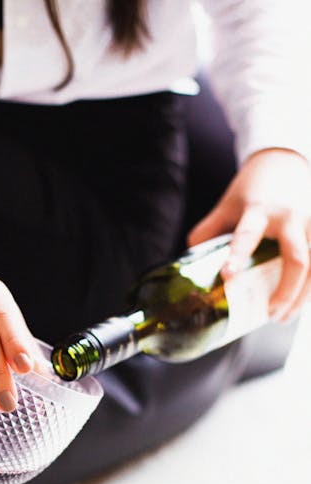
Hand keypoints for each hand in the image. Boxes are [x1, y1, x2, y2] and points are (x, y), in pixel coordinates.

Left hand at [188, 148, 310, 320]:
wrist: (285, 161)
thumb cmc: (252, 189)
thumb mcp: (227, 205)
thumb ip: (208, 232)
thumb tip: (190, 265)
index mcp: (260, 210)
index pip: (248, 235)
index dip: (238, 256)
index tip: (228, 276)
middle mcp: (290, 217)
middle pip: (297, 260)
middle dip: (285, 292)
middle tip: (269, 314)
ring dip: (302, 296)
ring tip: (282, 317)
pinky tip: (300, 303)